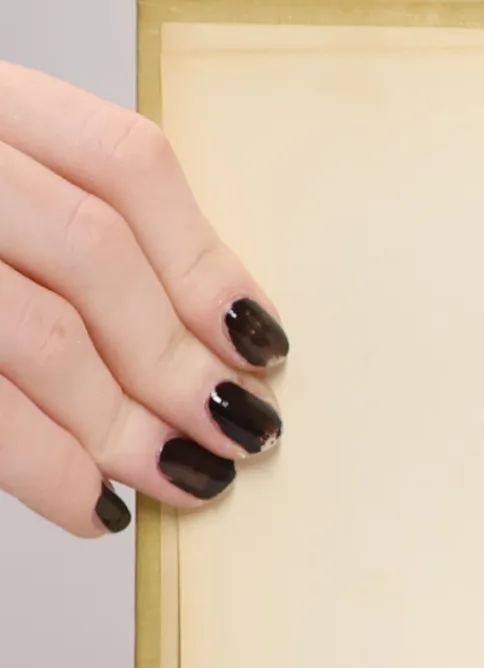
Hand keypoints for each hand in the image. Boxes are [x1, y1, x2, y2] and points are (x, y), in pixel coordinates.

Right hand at [0, 64, 287, 537]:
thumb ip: (59, 229)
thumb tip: (209, 340)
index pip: (124, 161)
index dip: (207, 261)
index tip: (260, 340)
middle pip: (92, 252)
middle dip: (178, 360)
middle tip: (235, 432)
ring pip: (40, 331)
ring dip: (127, 425)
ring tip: (180, 477)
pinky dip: (48, 469)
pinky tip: (92, 506)